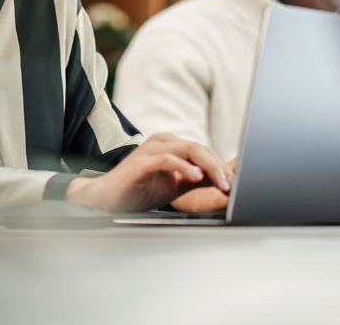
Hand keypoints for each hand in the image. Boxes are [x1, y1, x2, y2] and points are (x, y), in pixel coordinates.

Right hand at [65, 133, 230, 213]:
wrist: (106, 198)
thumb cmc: (139, 190)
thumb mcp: (174, 185)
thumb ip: (195, 180)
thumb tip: (222, 181)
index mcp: (171, 144)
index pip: (203, 150)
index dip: (220, 166)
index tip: (233, 182)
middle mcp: (163, 141)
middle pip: (199, 148)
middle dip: (219, 167)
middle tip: (230, 184)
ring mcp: (151, 149)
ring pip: (188, 150)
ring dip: (208, 167)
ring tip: (221, 183)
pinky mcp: (142, 162)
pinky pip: (168, 159)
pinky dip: (184, 168)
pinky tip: (196, 177)